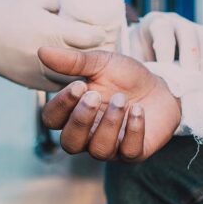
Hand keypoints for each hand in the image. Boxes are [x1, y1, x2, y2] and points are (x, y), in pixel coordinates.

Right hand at [0, 0, 113, 89]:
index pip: (90, 38)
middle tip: (105, 47)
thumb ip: (62, 0)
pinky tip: (72, 73)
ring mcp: (37, 72)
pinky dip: (66, 80)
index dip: (102, 35)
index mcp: (51, 30)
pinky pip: (55, 86)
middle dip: (98, 54)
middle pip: (86, 61)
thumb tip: (86, 2)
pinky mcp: (28, 83)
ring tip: (91, 63)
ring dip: (84, 72)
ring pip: (72, 79)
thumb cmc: (3, 7)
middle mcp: (46, 56)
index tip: (105, 30)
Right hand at [38, 47, 180, 161]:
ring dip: (109, 123)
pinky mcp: (135, 152)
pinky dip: (133, 130)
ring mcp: (111, 147)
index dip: (61, 105)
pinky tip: (138, 110)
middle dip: (81, 120)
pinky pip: (129, 152)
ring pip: (99, 150)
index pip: (52, 120)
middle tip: (94, 95)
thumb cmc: (125, 79)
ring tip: (122, 100)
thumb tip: (42, 51)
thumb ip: (73, 62)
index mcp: (73, 114)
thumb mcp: (100, 63)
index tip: (79, 85)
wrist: (160, 87)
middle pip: (70, 143)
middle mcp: (88, 136)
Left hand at [121, 12, 202, 71]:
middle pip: (188, 34)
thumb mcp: (131, 55)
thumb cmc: (137, 52)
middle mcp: (175, 20)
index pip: (163, 30)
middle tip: (189, 79)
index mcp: (154, 22)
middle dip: (190, 58)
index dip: (165, 49)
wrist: (143, 42)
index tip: (166, 68)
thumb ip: (136, 63)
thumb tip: (144, 76)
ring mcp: (191, 25)